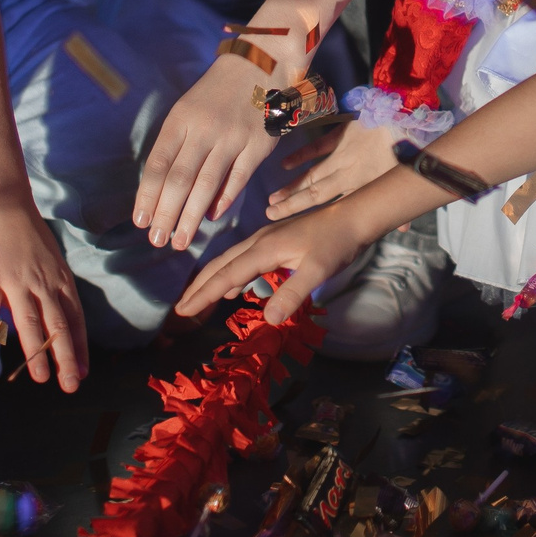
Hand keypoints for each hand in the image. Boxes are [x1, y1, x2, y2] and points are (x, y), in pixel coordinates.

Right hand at [0, 193, 85, 390]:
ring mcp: (18, 280)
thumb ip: (53, 293)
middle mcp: (44, 284)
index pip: (74, 320)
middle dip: (65, 357)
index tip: (82, 372)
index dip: (78, 347)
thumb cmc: (30, 237)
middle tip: (70, 385)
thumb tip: (53, 324)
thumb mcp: (52, 264)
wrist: (7, 205)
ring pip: (29, 321)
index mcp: (60, 282)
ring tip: (40, 378)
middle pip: (57, 325)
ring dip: (36, 351)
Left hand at [136, 49, 284, 248]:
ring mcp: (232, 138)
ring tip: (181, 240)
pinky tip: (211, 217)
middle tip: (157, 240)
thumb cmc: (217, 92)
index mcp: (181, 119)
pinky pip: (237, 179)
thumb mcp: (187, 108)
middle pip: (179, 180)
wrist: (261, 64)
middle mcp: (204, 129)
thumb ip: (177, 145)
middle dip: (166, 214)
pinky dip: (223, 200)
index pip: (158, 165)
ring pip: (206, 184)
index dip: (147, 196)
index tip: (140, 221)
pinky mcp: (258, 145)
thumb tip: (162, 188)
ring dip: (191, 217)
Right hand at [174, 201, 371, 324]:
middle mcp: (259, 242)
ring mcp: (267, 240)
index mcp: (264, 249)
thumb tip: (269, 319)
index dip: (204, 294)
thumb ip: (292, 294)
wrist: (354, 216)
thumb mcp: (317, 271)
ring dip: (213, 280)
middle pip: (221, 265)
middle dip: (200, 287)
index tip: (183, 311)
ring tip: (198, 298)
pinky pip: (244, 259)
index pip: (226, 275)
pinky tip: (234, 287)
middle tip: (181, 308)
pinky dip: (231, 274)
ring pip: (231, 261)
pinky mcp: (276, 241)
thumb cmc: (337, 243)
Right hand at [267, 119, 401, 219]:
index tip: (289, 225)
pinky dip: (301, 155)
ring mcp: (342, 154)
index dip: (309, 216)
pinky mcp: (341, 134)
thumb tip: (403, 228)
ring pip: (312, 174)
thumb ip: (401, 205)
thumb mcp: (407, 179)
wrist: (408, 116)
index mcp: (362, 186)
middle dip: (291, 205)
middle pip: (314, 194)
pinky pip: (317, 146)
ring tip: (273, 198)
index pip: (330, 206)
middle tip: (270, 214)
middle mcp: (347, 173)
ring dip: (292, 186)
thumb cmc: (411, 150)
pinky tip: (285, 164)